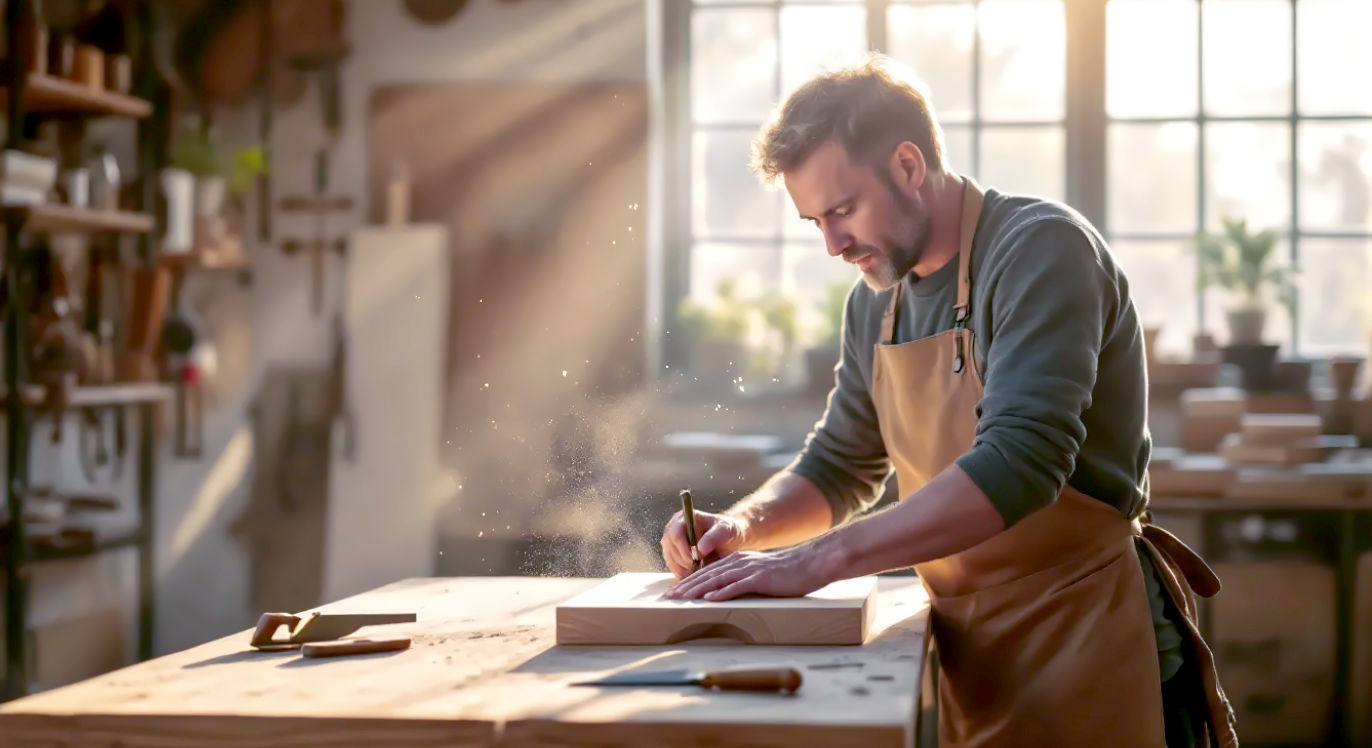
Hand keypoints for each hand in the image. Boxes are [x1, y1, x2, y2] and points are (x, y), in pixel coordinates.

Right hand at [660, 509, 747, 578]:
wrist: (730, 540)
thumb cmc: (728, 531)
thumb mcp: (725, 530)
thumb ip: (712, 537)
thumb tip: (699, 550)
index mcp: (686, 517)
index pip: (675, 534)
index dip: (684, 550)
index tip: (697, 560)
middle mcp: (674, 527)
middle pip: (670, 547)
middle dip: (683, 561)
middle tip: (698, 568)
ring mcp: (671, 541)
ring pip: (669, 558)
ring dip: (682, 568)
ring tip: (697, 572)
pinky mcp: (672, 553)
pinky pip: (671, 565)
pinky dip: (680, 573)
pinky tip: (692, 575)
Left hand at [664, 546, 835, 600]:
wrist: (809, 564)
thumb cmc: (786, 573)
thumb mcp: (759, 574)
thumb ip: (742, 580)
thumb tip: (724, 594)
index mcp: (737, 561)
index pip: (707, 572)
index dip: (688, 583)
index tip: (673, 593)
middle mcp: (739, 562)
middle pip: (706, 575)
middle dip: (685, 587)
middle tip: (668, 599)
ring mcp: (749, 569)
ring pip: (717, 580)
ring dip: (697, 590)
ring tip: (681, 599)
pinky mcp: (760, 578)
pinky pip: (737, 586)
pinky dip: (722, 593)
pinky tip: (710, 599)